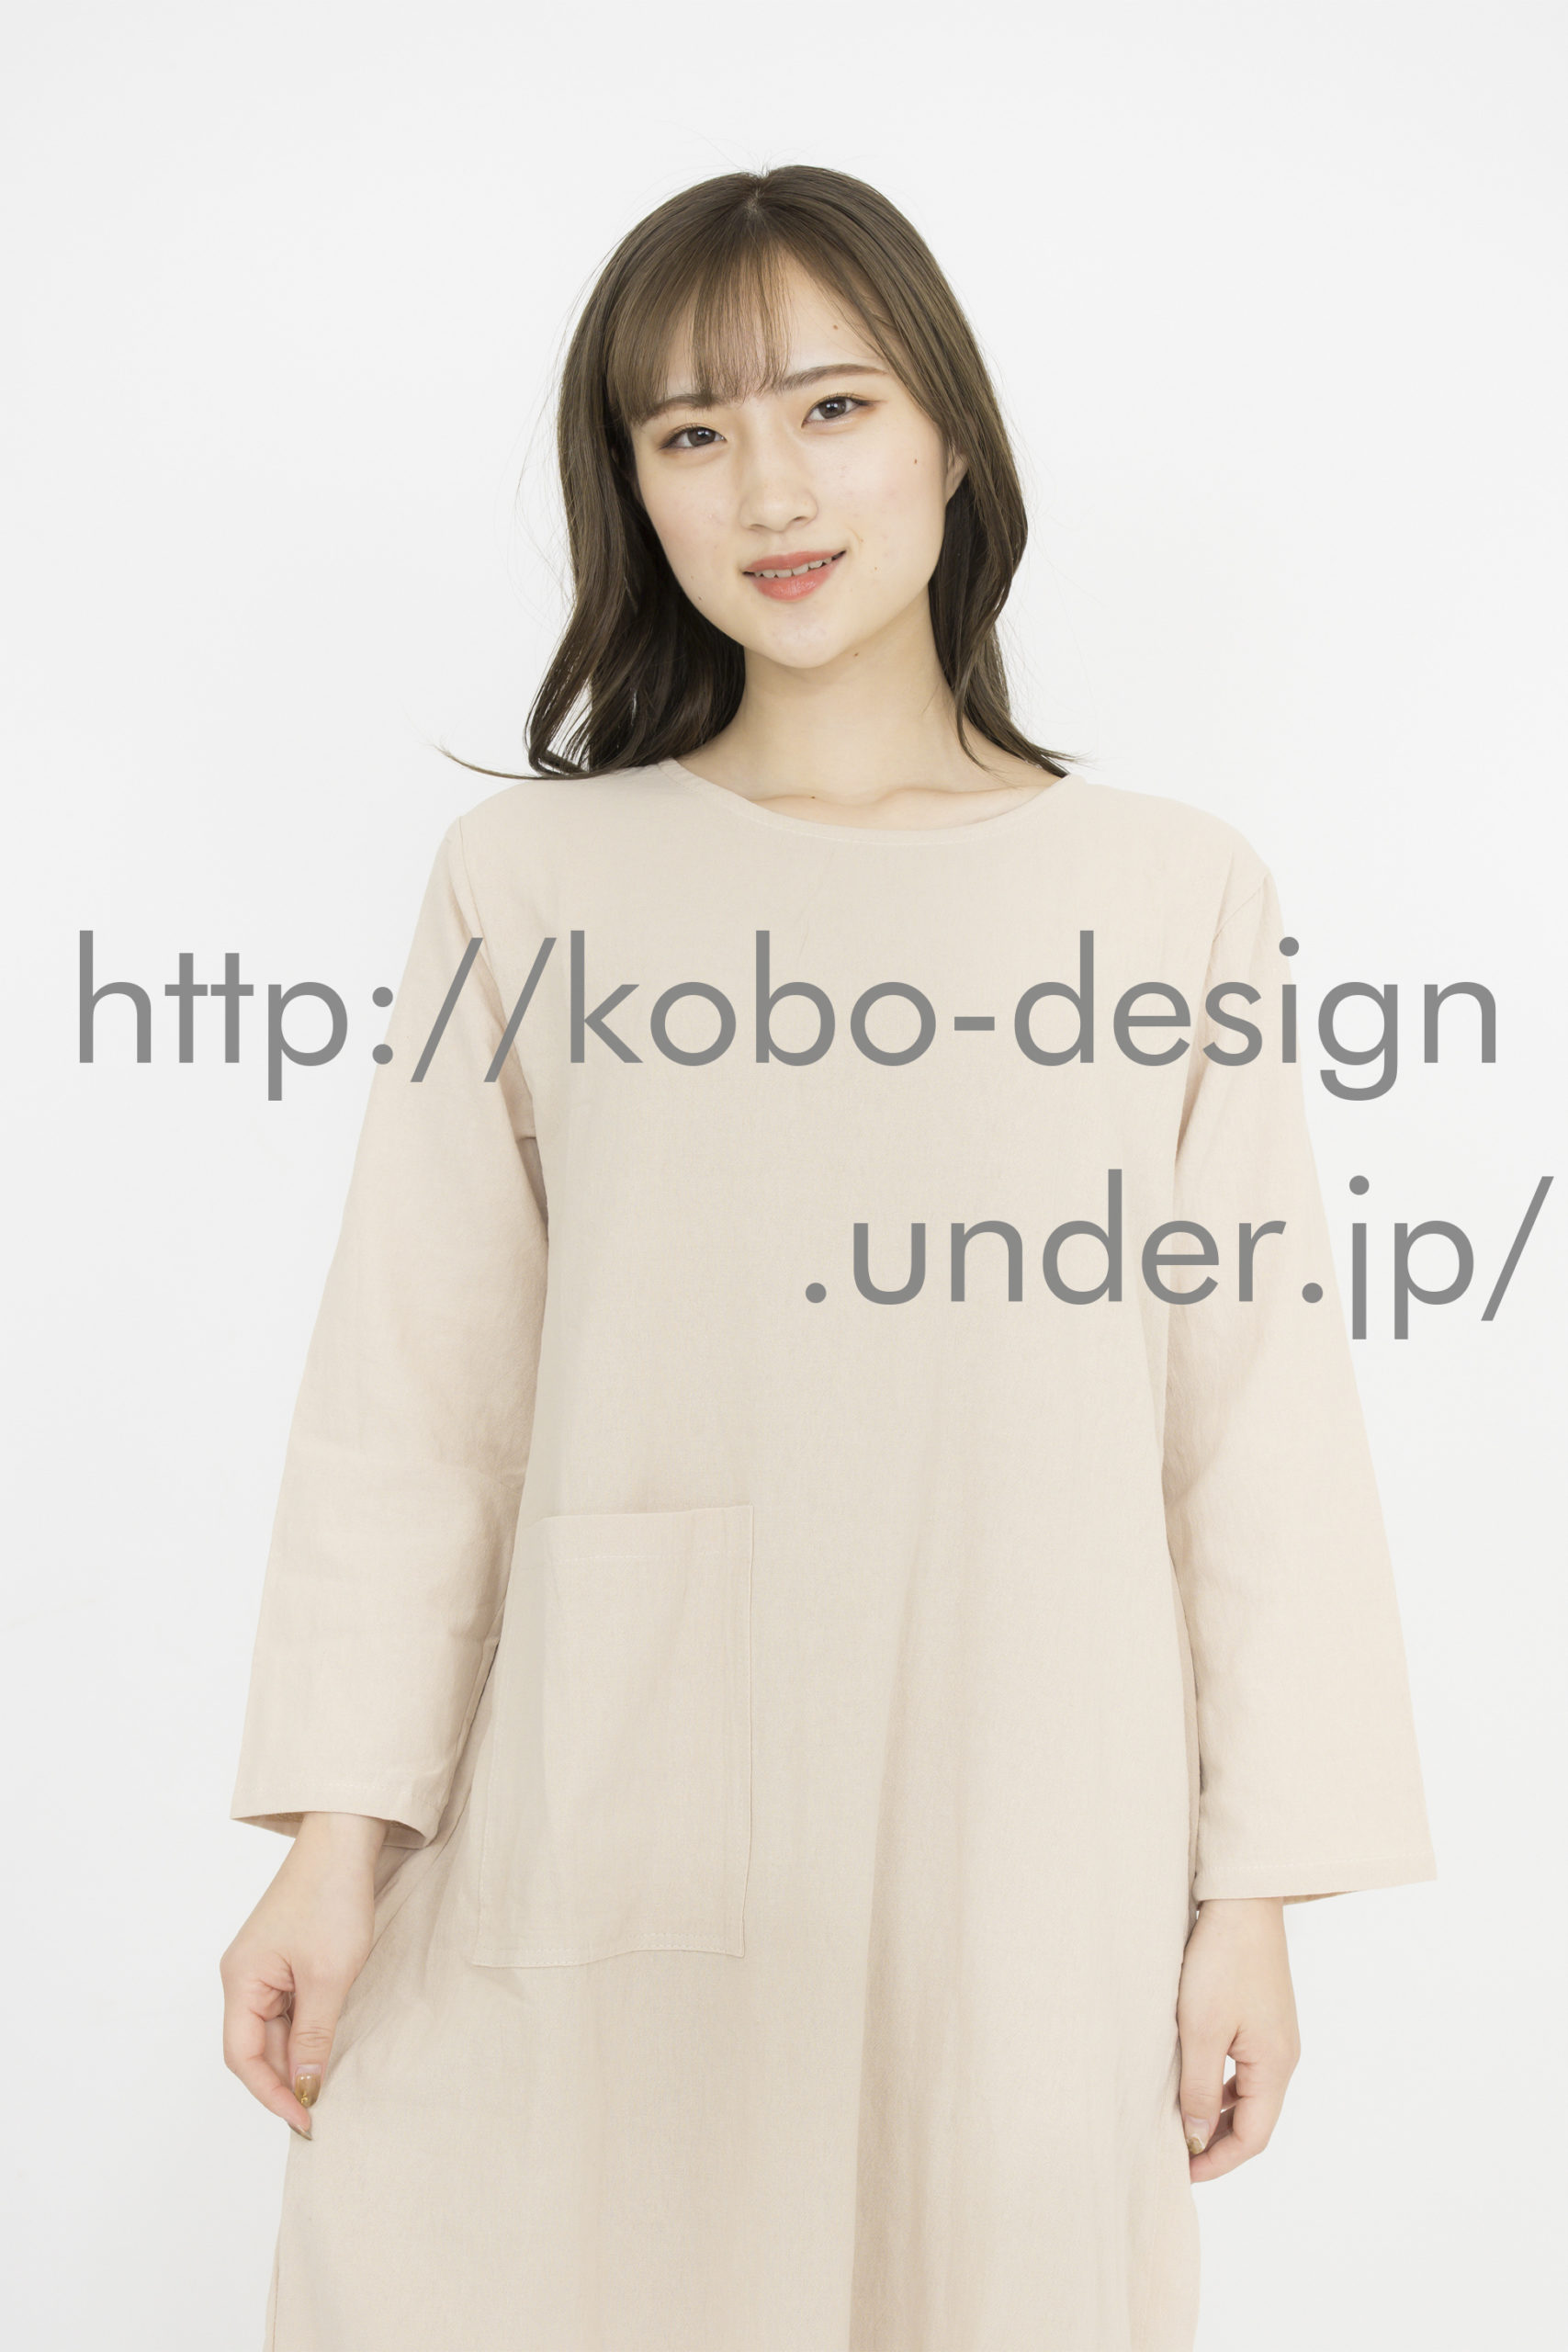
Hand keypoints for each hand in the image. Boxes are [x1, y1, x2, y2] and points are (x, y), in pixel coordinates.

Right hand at [221, 1811, 387, 2135]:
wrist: (345, 1840)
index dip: (270, 2094)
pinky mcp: (284, 1957)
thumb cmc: (331, 1899)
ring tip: (325, 2083)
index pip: (243, 2057)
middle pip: (256, 2046)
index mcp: (240, 1981)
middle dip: (284, 2079)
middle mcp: (243, 1976)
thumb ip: (313, 2037)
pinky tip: (326, 2046)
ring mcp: (263, 1966)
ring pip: (274, 2029)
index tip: (303, 2120)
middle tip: (318, 2111)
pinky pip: (288, 2008)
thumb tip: (304, 2087)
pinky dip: (306, 2030)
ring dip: (297, 2056)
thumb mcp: (328, 1978)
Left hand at [1176, 1895, 1299, 2179]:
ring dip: (1212, 2113)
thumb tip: (1195, 2138)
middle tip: (1172, 2153)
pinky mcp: (1259, 2017)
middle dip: (1215, 2142)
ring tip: (1173, 2122)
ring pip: (1244, 2094)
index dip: (1217, 2161)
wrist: (1241, 1900)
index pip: (1253, 2138)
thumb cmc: (1222, 1961)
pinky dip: (1215, 2083)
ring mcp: (1272, 2036)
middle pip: (1252, 2120)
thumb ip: (1197, 2089)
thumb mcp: (1201, 2030)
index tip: (1180, 2172)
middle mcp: (1281, 2057)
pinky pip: (1240, 2067)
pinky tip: (1186, 2079)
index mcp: (1275, 2066)